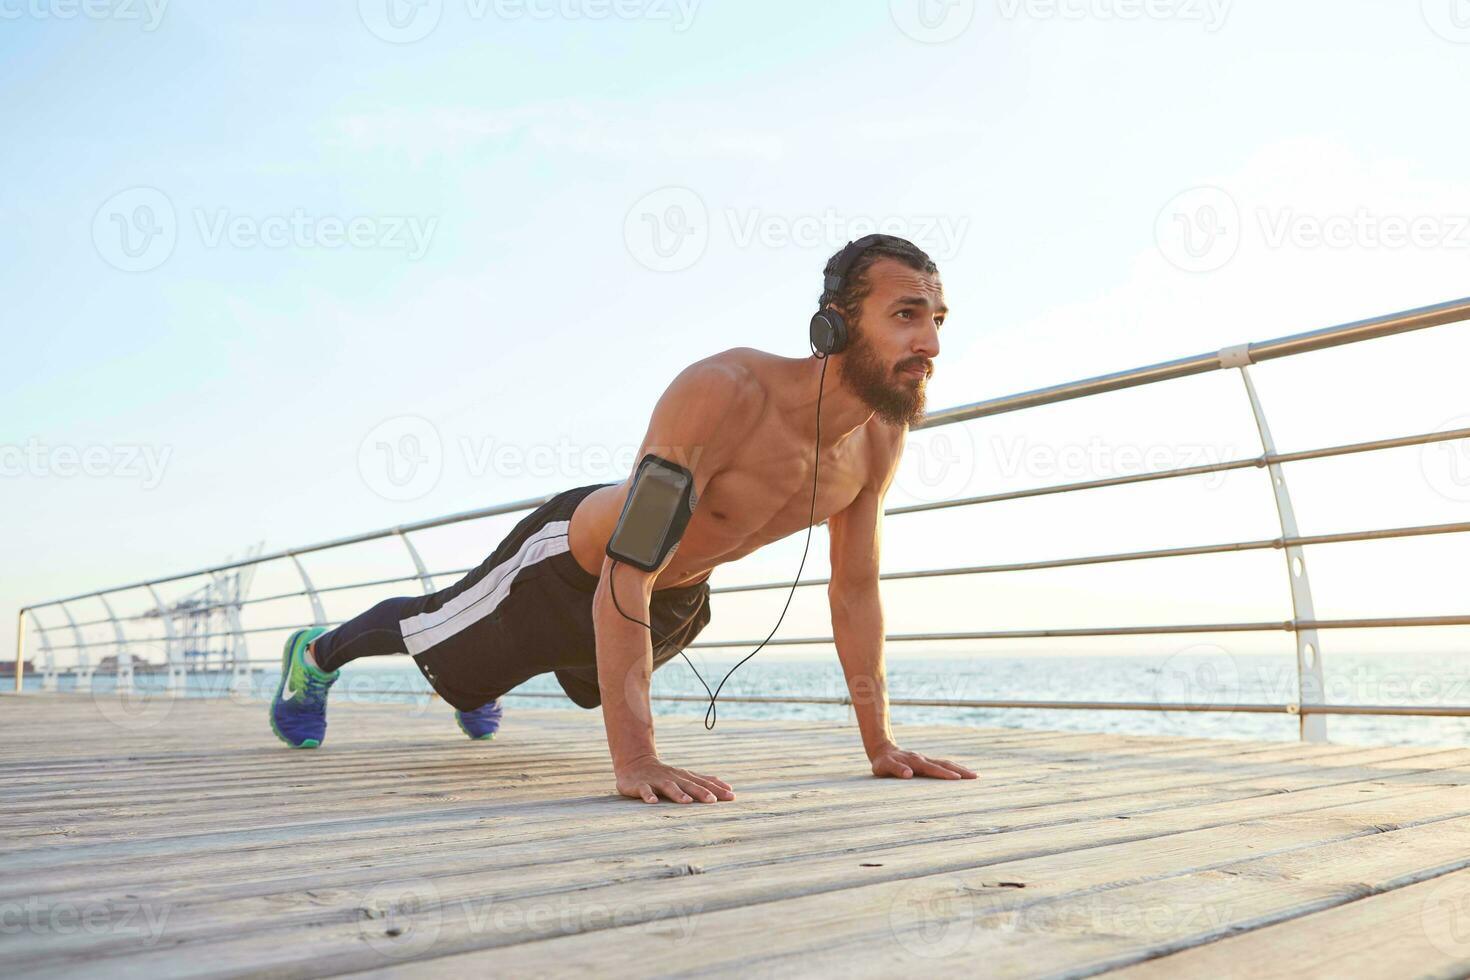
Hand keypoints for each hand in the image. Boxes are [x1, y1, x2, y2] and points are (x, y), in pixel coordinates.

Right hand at [615, 755, 735, 803]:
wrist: (636, 763)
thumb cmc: (665, 774)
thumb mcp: (686, 776)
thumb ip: (705, 782)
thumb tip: (729, 787)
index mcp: (684, 777)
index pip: (703, 783)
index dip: (717, 789)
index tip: (731, 796)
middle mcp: (673, 778)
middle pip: (689, 785)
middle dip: (701, 792)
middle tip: (713, 801)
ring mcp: (657, 781)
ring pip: (669, 787)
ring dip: (678, 794)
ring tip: (687, 802)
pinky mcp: (641, 785)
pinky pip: (645, 790)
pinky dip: (649, 796)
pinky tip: (653, 802)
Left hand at [869, 743, 977, 780]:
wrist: (883, 750)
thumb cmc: (883, 762)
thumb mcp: (884, 766)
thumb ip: (896, 769)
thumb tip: (909, 774)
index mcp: (915, 762)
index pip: (932, 769)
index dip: (944, 774)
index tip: (957, 778)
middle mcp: (923, 760)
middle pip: (944, 764)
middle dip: (960, 771)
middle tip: (975, 777)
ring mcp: (926, 760)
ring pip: (946, 763)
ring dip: (960, 769)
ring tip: (975, 776)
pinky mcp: (927, 762)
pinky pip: (943, 764)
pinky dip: (954, 768)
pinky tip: (963, 774)